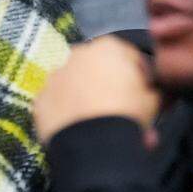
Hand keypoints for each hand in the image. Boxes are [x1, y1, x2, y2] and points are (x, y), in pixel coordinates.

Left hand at [33, 35, 160, 145]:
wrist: (92, 143)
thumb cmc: (127, 113)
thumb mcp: (152, 100)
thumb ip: (148, 90)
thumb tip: (146, 94)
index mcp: (108, 47)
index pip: (129, 58)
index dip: (139, 77)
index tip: (142, 94)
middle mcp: (77, 54)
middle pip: (98, 68)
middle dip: (108, 85)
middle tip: (119, 109)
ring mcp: (55, 76)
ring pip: (74, 84)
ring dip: (84, 97)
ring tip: (97, 122)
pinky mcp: (40, 99)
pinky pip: (57, 103)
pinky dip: (65, 112)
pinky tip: (77, 129)